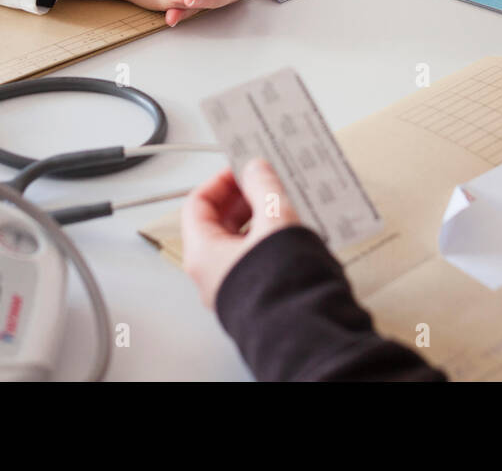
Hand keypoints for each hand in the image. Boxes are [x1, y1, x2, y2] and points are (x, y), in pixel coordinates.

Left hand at [181, 159, 300, 308]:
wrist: (304, 331)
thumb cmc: (281, 285)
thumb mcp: (275, 220)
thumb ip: (264, 188)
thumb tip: (256, 170)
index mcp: (202, 254)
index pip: (197, 205)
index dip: (220, 181)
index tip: (242, 169)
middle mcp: (210, 274)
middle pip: (217, 223)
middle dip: (242, 198)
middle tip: (264, 183)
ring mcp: (231, 287)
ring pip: (237, 242)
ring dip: (257, 218)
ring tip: (282, 204)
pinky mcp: (253, 296)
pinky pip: (252, 258)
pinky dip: (266, 239)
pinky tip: (289, 231)